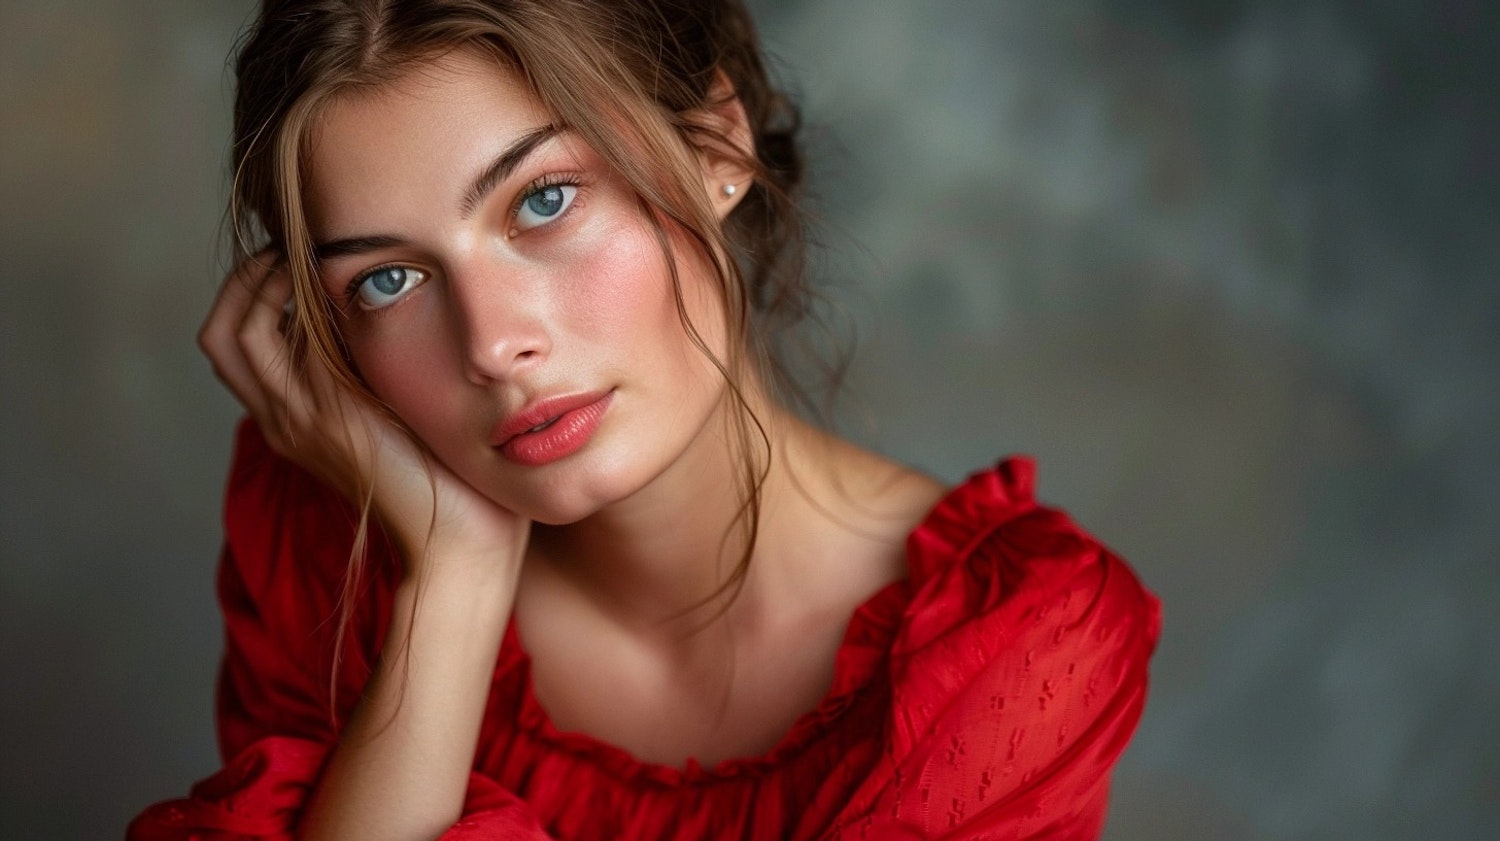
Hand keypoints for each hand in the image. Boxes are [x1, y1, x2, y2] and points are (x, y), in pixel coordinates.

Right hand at [198, 252, 528, 580]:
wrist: (463, 541)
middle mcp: (285, 421)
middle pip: (221, 335)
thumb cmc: (453, 477)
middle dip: (246, 279)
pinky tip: (325, 281)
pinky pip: (273, 343)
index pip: (242, 345)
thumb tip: (388, 313)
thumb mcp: (404, 410)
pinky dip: (284, 301)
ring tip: (299, 255)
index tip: (297, 259)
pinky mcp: (326, 415)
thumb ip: (383, 372)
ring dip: (259, 282)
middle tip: (289, 249)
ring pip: (232, 334)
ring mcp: (298, 419)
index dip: (256, 294)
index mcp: (300, 421)